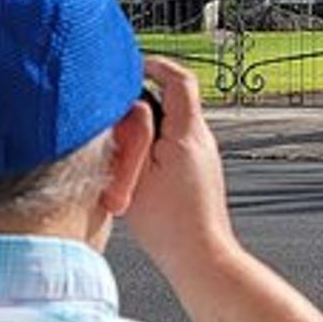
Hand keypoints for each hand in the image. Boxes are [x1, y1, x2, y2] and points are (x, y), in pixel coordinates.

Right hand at [125, 57, 240, 281]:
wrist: (200, 257)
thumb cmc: (170, 224)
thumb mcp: (139, 173)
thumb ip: (135, 133)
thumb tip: (134, 105)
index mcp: (188, 133)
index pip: (179, 81)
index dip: (157, 65)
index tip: (135, 64)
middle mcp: (203, 140)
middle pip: (174, 102)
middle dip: (144, 103)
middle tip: (117, 113)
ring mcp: (205, 157)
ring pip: (173, 127)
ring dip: (148, 130)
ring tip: (125, 153)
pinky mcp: (201, 173)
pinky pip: (176, 147)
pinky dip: (155, 149)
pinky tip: (137, 172)